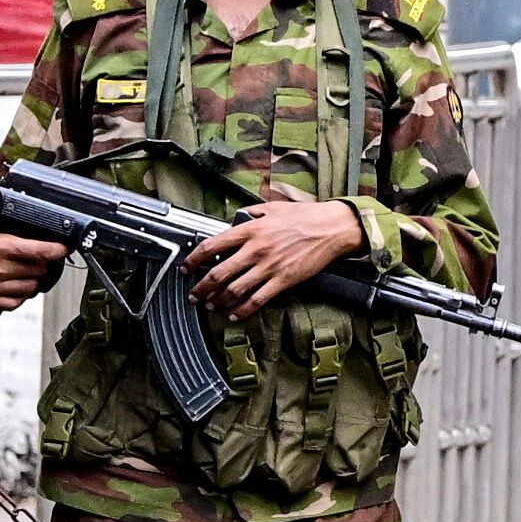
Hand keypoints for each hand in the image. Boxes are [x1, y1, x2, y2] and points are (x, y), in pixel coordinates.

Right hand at [0, 219, 67, 314]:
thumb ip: (16, 229)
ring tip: (24, 271)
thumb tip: (45, 231)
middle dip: (43, 263)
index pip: (40, 252)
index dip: (58, 249)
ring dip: (32, 279)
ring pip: (30, 289)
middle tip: (39, 258)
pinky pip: (14, 304)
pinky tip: (14, 284)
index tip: (66, 247)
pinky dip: (19, 295)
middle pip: (39, 270)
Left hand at [184, 194, 370, 313]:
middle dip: (201, 287)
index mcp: (251, 230)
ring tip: (210, 305)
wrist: (333, 227)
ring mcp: (269, 266)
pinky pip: (256, 299)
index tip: (186, 267)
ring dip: (217, 300)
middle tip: (194, 294)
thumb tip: (237, 219)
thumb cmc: (307, 215)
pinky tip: (234, 314)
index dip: (194, 259)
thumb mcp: (274, 207)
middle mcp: (256, 249)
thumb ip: (252, 213)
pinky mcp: (283, 280)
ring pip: (234, 289)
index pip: (212, 246)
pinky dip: (242, 310)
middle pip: (218, 273)